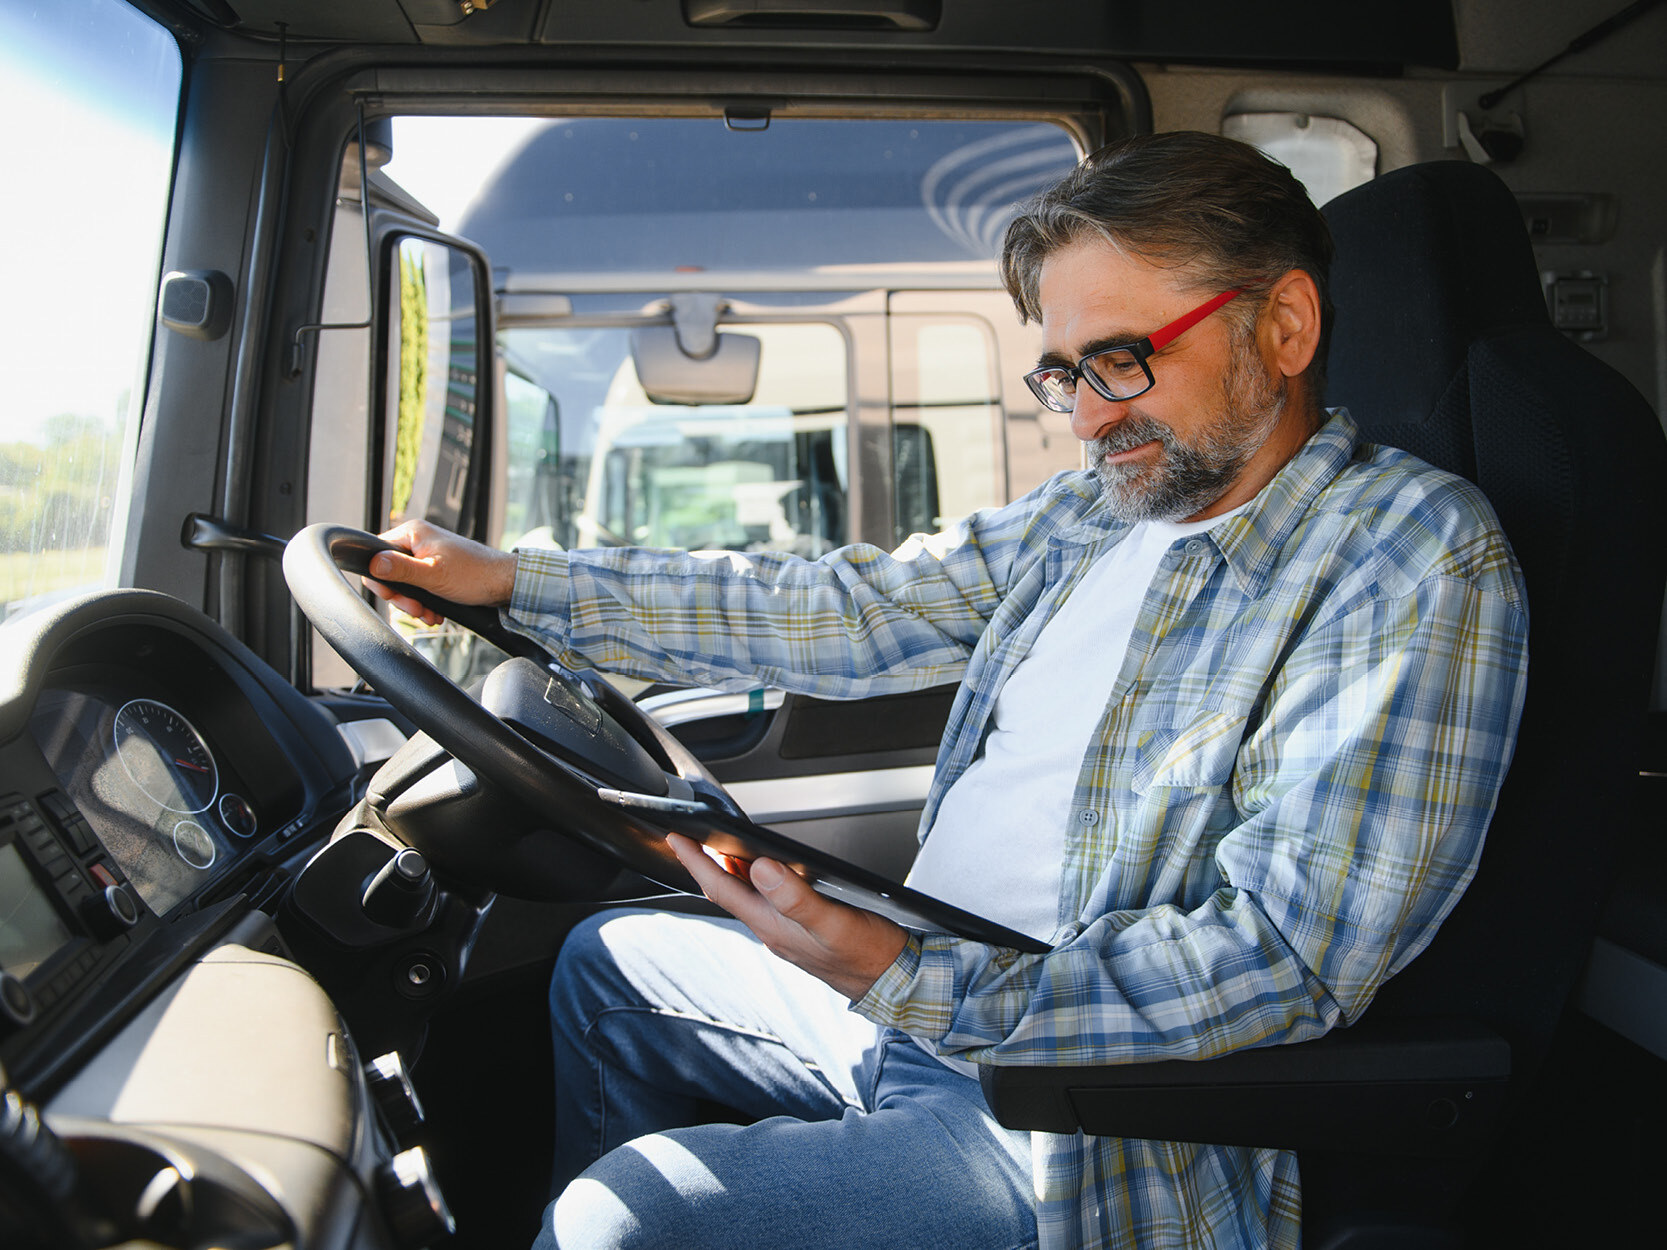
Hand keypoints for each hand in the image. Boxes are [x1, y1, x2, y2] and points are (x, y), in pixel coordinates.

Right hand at [363, 519, 518, 625]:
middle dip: (402, 597)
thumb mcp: (433, 575)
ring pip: (405, 583)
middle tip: (417, 610)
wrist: (505, 583)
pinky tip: (436, 612)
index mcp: (412, 533)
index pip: (376, 554)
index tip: (396, 597)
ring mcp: (427, 554)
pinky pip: (419, 587)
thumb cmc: (475, 575)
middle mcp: (418, 540)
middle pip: (389, 572)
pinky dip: (425, 602)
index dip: (381, 580)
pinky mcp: (437, 568)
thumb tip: (373, 563)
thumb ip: (401, 569)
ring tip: (430, 614)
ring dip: (415, 604)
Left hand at [667, 833, 906, 1000]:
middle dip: (705, 865)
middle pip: (728, 893)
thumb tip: (762, 869)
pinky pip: (766, 903)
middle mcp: (773, 930)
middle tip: (690, 838)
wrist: (893, 981)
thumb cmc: (868, 955)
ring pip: (747, 897)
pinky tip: (765, 872)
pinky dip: (757, 882)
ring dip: (729, 872)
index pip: (722, 890)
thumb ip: (796, 898)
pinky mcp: (800, 932)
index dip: (697, 863)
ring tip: (717, 847)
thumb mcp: (834, 923)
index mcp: (773, 926)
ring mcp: (786, 933)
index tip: (677, 840)